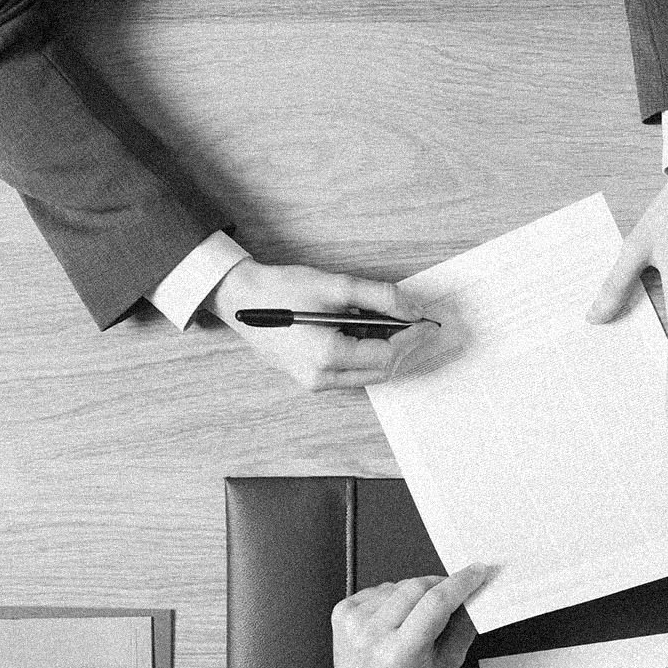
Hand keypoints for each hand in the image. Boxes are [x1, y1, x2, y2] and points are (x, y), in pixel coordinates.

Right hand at [207, 258, 437, 391]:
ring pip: (367, 376)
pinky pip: (350, 374)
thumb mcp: (336, 285)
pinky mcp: (309, 379)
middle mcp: (321, 377)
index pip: (386, 355)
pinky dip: (366, 357)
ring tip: (394, 327)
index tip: (427, 323)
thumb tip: (413, 310)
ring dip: (386, 353)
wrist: (240, 299)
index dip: (411, 339)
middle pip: (380, 370)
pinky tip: (369, 334)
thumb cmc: (283, 289)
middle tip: (417, 325)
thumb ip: (380, 296)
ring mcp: (313, 382)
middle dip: (403, 348)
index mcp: (327, 355)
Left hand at [330, 564, 488, 667]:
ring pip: (398, 584)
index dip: (461, 582)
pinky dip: (391, 597)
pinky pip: (378, 588)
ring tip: (412, 620)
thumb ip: (464, 627)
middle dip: (440, 585)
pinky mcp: (343, 612)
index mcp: (401, 653)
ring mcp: (354, 622)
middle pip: (418, 586)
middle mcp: (373, 635)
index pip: (436, 602)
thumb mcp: (446, 664)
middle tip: (449, 595)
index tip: (475, 573)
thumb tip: (473, 594)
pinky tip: (392, 618)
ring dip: (414, 593)